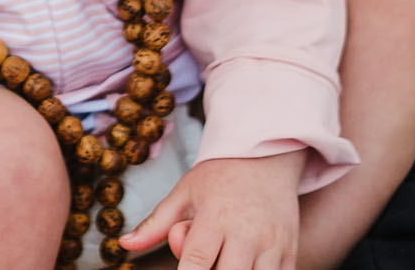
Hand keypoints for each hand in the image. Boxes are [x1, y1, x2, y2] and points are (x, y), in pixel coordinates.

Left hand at [122, 153, 306, 268]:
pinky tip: (245, 264)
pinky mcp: (289, 251)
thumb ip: (156, 224)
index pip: (196, 263)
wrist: (269, 155)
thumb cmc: (221, 175)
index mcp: (216, 218)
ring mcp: (272, 244)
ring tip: (225, 260)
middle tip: (205, 263)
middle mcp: (246, 234)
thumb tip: (124, 245)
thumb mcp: (186, 192)